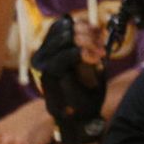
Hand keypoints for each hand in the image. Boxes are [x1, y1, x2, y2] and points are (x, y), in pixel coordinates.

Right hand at [31, 13, 106, 143]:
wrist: (80, 118)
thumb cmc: (86, 91)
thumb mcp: (89, 64)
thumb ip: (87, 45)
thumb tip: (90, 25)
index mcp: (52, 52)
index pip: (61, 26)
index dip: (81, 24)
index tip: (98, 32)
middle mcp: (44, 57)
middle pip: (63, 30)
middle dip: (86, 33)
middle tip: (100, 45)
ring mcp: (44, 66)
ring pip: (63, 40)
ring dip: (86, 42)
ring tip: (98, 52)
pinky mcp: (48, 76)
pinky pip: (63, 56)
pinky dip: (81, 52)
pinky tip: (94, 58)